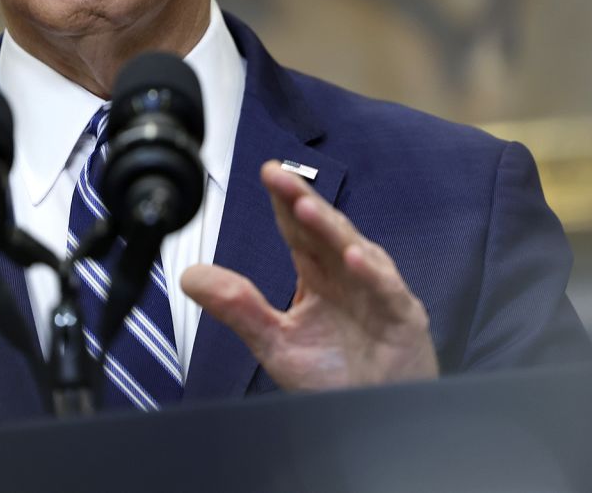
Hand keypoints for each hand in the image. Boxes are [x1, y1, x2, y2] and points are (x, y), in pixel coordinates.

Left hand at [182, 161, 437, 388]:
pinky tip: (353, 259)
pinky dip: (372, 274)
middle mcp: (348, 275)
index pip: (297, 230)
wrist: (376, 419)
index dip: (282, 201)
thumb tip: (189, 276)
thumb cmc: (335, 378)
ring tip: (305, 207)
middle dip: (301, 199)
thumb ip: (237, 307)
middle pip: (323, 229)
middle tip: (277, 174)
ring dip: (330, 229)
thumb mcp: (275, 342)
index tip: (265, 172)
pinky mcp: (402, 317)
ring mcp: (377, 292)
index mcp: (319, 276)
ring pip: (354, 250)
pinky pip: (387, 290)